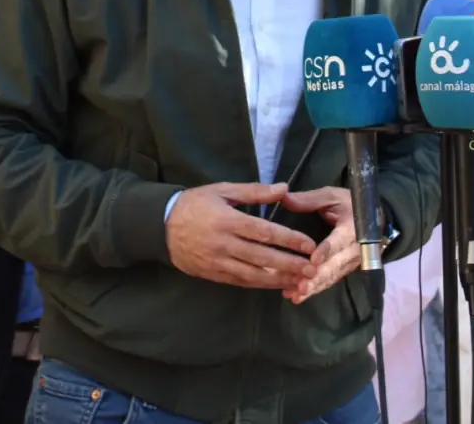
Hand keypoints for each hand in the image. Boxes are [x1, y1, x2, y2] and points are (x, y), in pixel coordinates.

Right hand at [165, 182, 318, 288]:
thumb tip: (284, 189)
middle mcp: (224, 243)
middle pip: (263, 257)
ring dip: (279, 279)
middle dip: (290, 264)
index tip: (309, 245)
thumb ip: (254, 192)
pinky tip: (276, 285)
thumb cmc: (194, 204)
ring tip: (300, 282)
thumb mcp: (221, 190)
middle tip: (313, 269)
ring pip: (254, 274)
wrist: (160, 226)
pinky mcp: (213, 274)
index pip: (265, 232)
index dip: (289, 240)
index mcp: (228, 219)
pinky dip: (260, 285)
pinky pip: (241, 282)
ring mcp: (218, 261)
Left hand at [278, 187, 359, 303]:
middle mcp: (355, 250)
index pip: (338, 242)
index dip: (326, 251)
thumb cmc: (349, 204)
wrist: (373, 218)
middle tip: (300, 287)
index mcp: (352, 229)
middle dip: (318, 277)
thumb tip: (284, 198)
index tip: (313, 260)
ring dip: (315, 287)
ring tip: (296, 295)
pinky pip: (330, 281)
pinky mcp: (345, 269)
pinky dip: (315, 289)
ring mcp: (351, 262)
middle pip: (335, 266)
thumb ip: (310, 199)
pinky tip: (296, 296)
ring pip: (332, 277)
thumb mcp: (332, 196)